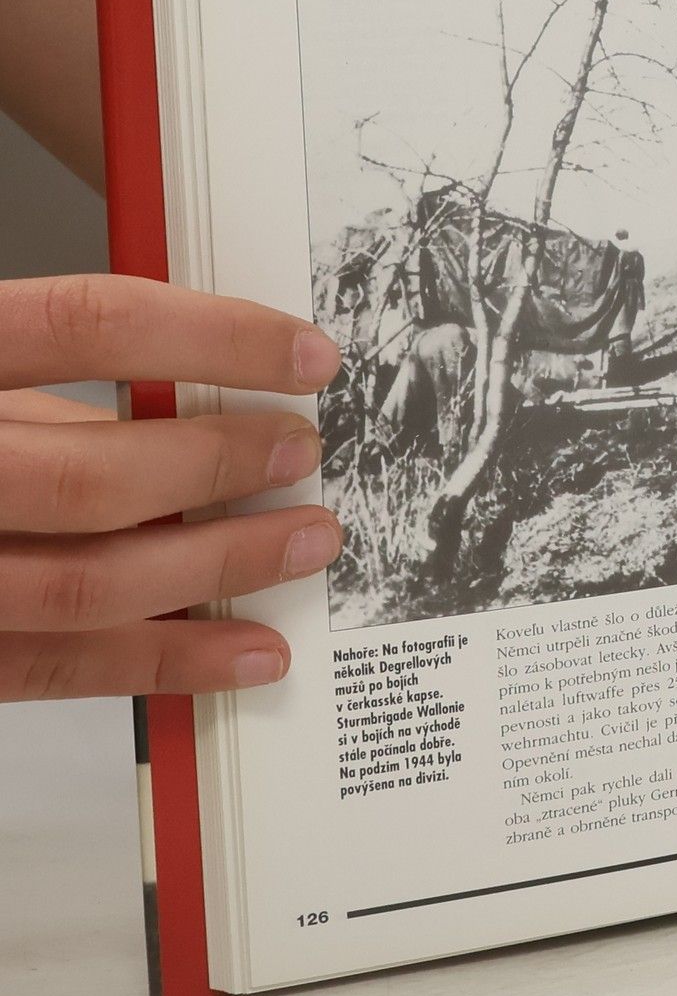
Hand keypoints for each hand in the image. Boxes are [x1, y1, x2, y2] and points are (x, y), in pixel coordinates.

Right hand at [0, 276, 342, 700]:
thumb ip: (51, 391)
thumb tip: (206, 406)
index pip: (83, 326)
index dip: (212, 336)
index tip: (306, 353)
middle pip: (89, 474)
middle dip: (218, 466)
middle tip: (301, 451)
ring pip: (83, 585)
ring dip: (218, 567)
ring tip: (306, 540)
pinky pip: (57, 668)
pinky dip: (168, 661)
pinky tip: (250, 649)